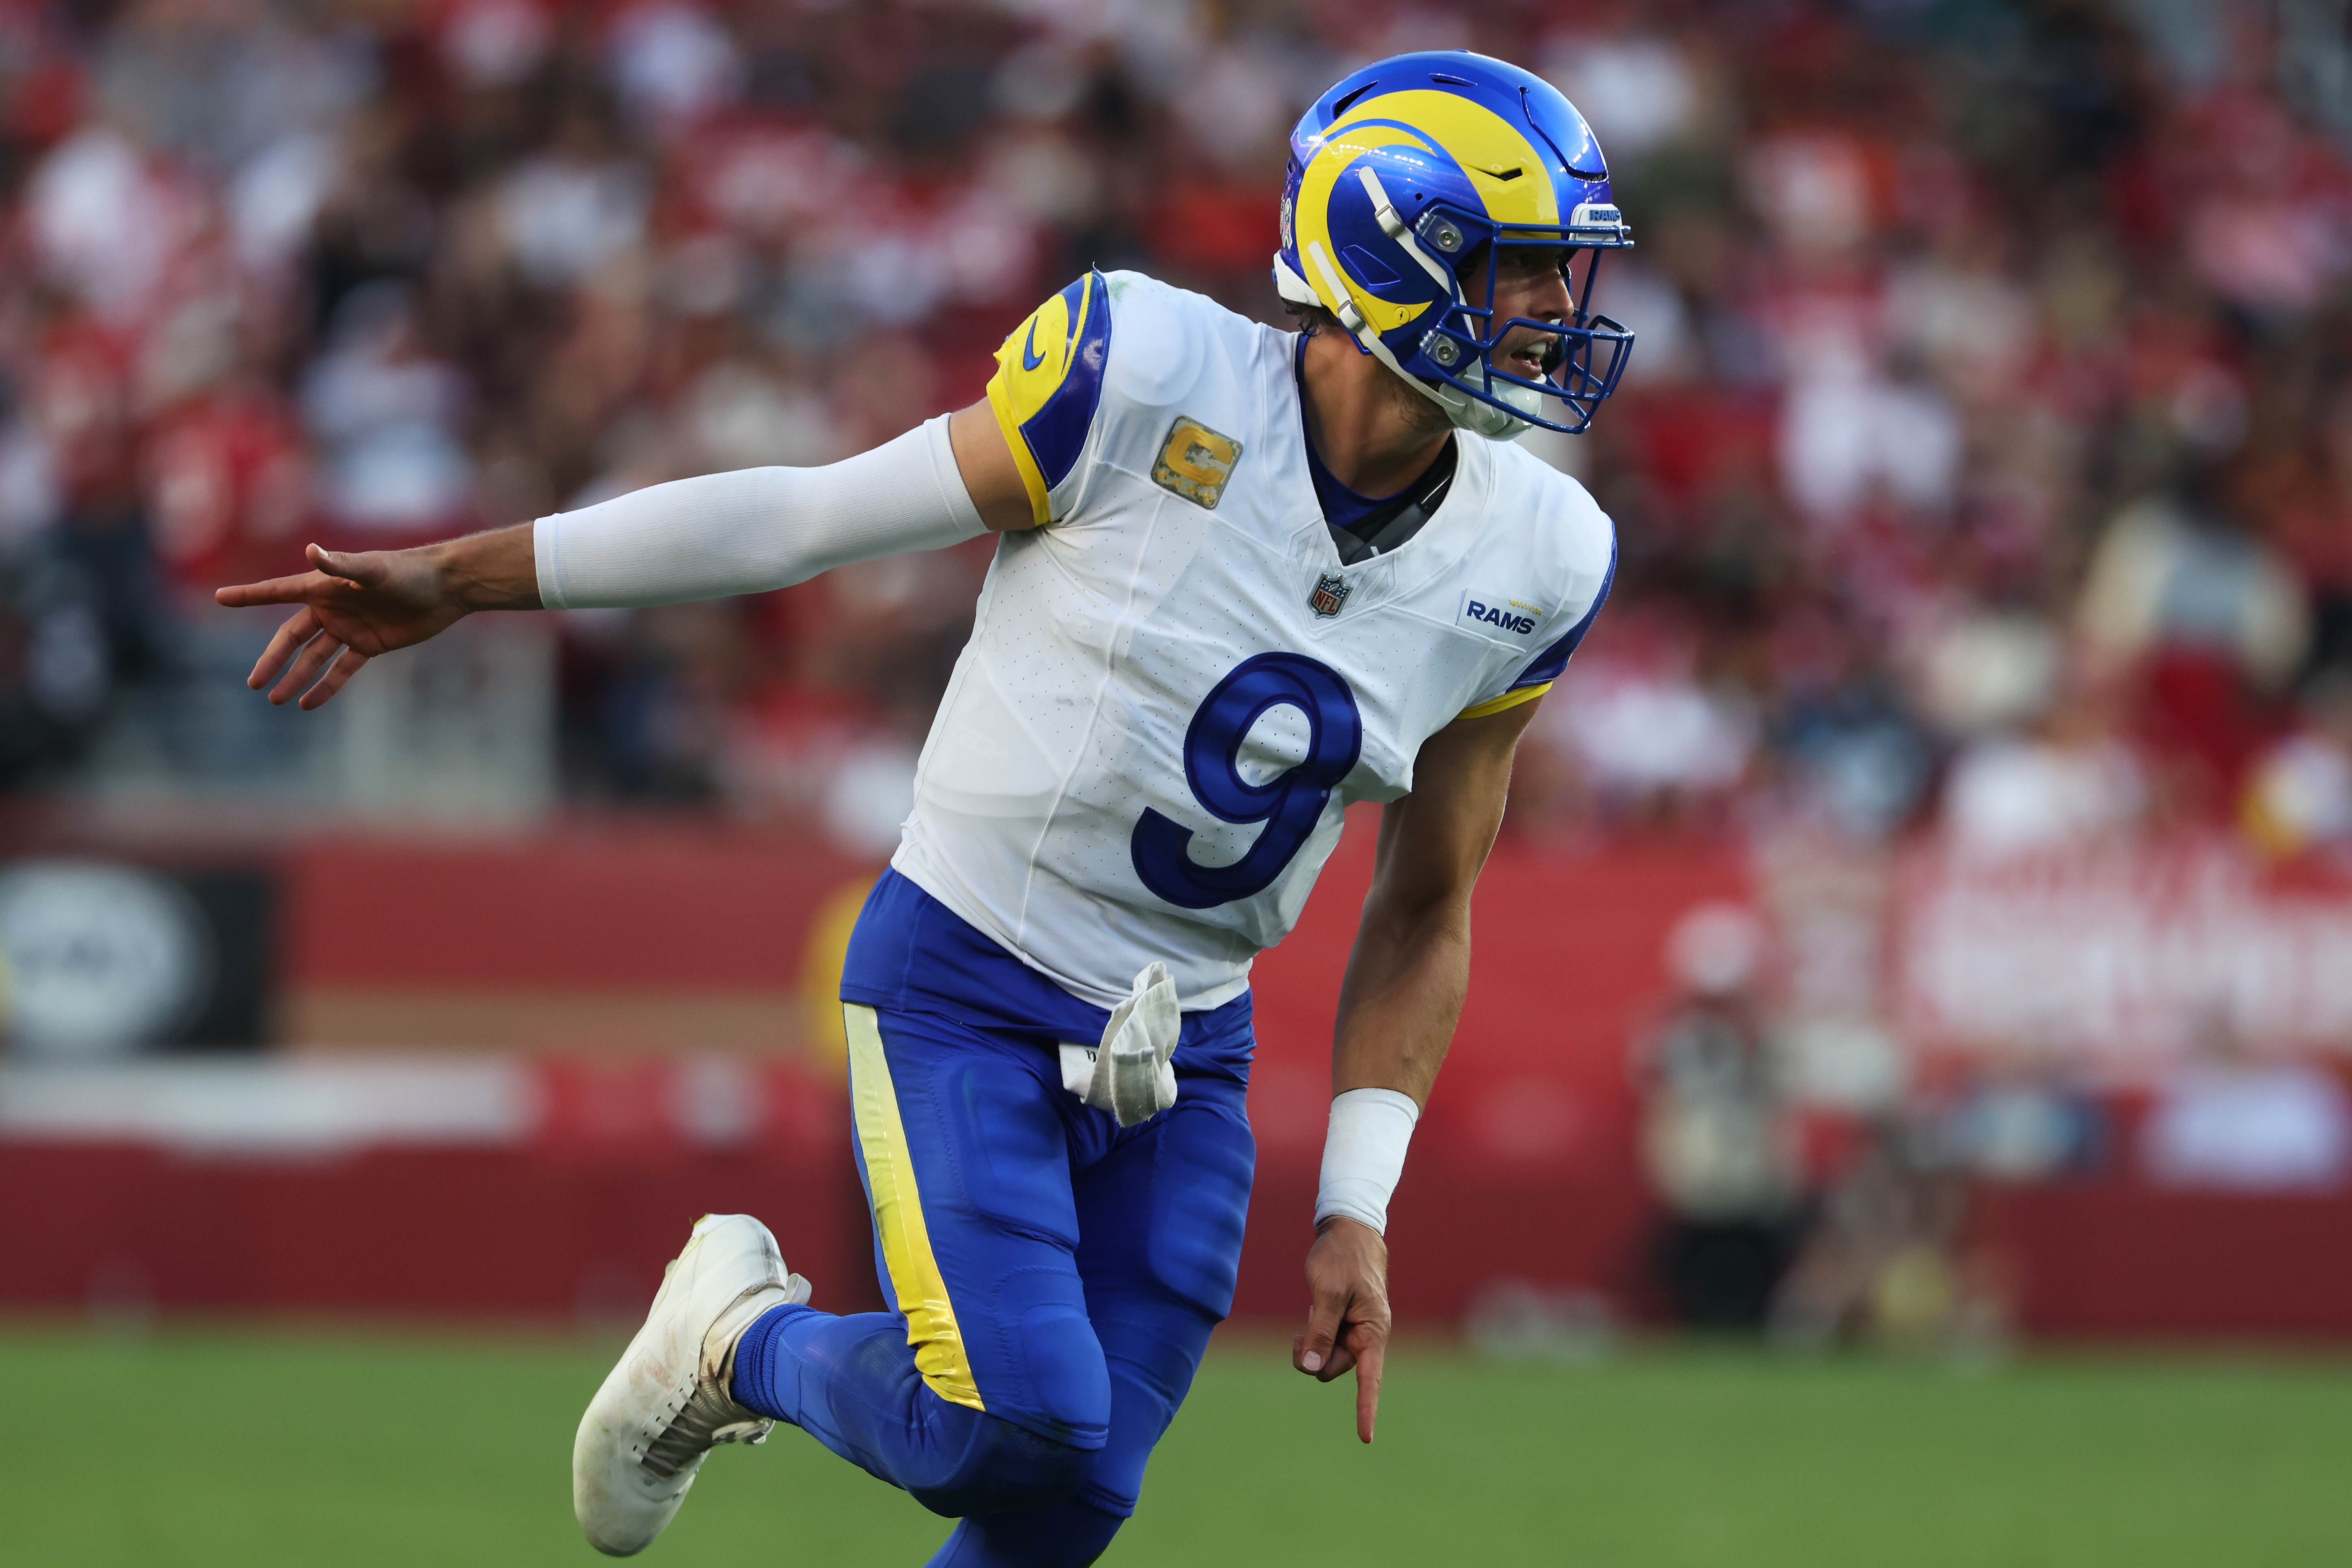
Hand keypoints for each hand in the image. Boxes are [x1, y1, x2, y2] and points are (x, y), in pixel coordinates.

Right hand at [215, 530, 530, 708]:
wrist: (446, 587)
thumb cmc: (409, 572)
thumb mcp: (374, 570)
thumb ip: (340, 565)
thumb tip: (310, 551)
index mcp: (323, 587)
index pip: (277, 592)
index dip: (249, 595)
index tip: (219, 598)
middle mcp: (331, 608)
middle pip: (292, 637)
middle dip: (272, 660)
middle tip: (253, 683)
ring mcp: (349, 627)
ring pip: (314, 658)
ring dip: (296, 678)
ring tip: (274, 700)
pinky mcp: (370, 644)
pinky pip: (343, 669)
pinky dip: (327, 686)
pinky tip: (308, 704)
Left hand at [1293, 1215, 1390, 1443]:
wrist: (1349, 1230)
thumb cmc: (1342, 1257)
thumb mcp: (1327, 1292)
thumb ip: (1320, 1331)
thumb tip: (1311, 1368)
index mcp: (1374, 1331)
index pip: (1370, 1379)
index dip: (1366, 1409)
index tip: (1365, 1437)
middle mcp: (1368, 1335)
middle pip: (1336, 1368)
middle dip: (1314, 1357)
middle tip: (1297, 1334)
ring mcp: (1356, 1330)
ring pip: (1328, 1356)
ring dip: (1311, 1343)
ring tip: (1310, 1311)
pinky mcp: (1344, 1322)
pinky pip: (1325, 1341)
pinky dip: (1313, 1333)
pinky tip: (1313, 1309)